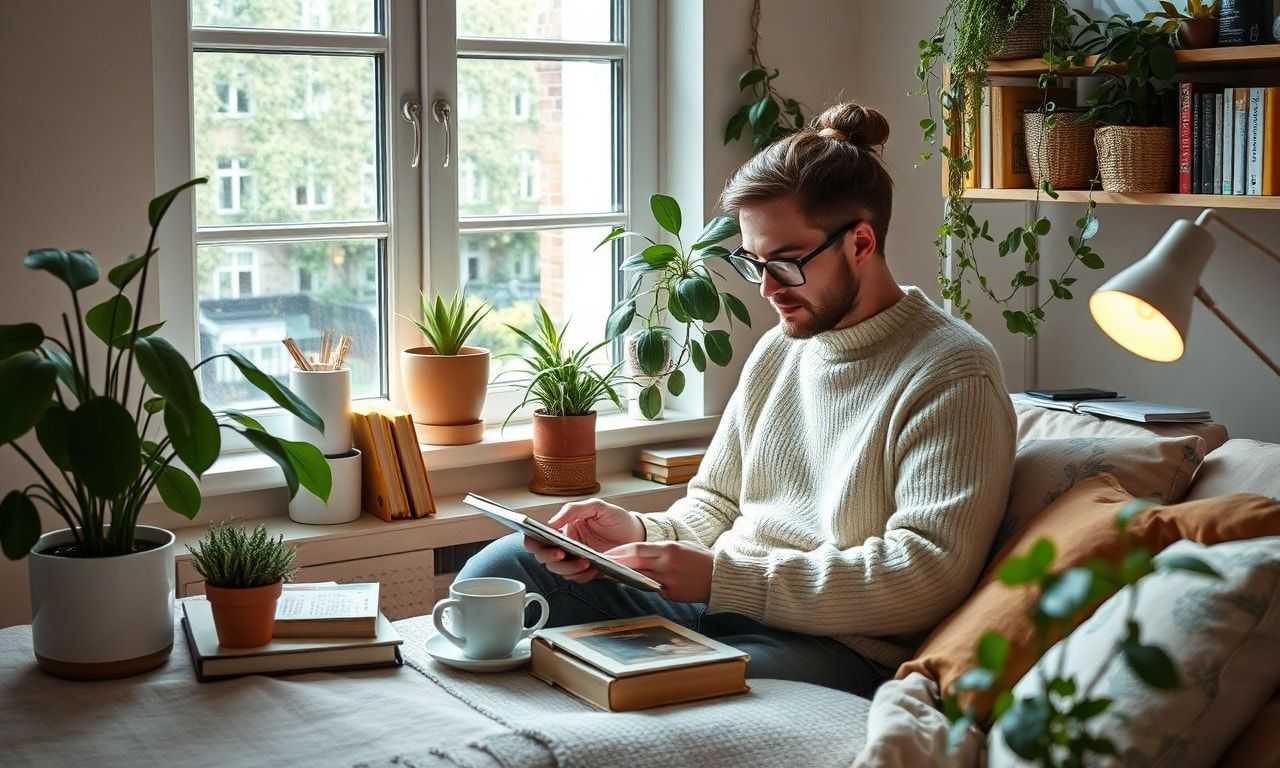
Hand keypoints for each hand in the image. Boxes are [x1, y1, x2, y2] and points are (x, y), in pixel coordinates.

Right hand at [523, 499, 644, 583]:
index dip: (533, 542)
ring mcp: (576, 559)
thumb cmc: (617, 519)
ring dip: (568, 568)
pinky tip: (592, 568)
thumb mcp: (596, 507)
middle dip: (550, 558)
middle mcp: (567, 546)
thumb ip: (572, 510)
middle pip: (544, 557)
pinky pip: (577, 578)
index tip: (538, 542)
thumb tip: (551, 523)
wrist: (639, 534)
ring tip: (584, 561)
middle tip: (561, 554)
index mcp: (564, 529)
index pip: (539, 538)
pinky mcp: (588, 571)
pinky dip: (581, 575)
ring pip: (559, 570)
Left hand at [604, 541, 714, 602]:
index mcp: (668, 549)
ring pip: (640, 579)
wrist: (720, 576)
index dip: (618, 553)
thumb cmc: (700, 558)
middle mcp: (667, 565)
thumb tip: (636, 554)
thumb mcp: (680, 546)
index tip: (604, 555)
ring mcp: (669, 582)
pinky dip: (642, 585)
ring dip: (624, 577)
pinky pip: (653, 589)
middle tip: (600, 565)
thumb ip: (659, 550)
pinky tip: (632, 583)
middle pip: (634, 564)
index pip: (636, 550)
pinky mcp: (672, 595)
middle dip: (615, 565)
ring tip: (611, 574)